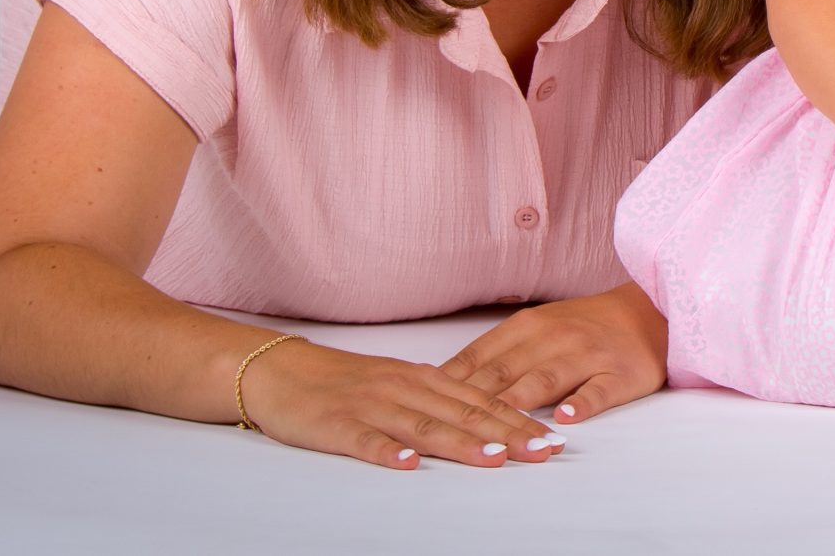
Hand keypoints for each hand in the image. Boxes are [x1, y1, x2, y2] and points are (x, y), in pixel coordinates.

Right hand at [236, 336, 563, 469]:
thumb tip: (485, 419)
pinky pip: (366, 440)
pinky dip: (389, 451)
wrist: (282, 370)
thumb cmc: (345, 382)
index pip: (481, 401)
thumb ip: (438, 400)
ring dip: (461, 443)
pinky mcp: (338, 425)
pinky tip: (409, 464)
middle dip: (508, 435)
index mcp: (422, 378)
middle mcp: (404, 388)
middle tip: (543, 452)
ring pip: (424, 425)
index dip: (519, 421)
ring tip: (495, 458)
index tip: (552, 440)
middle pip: (464, 414)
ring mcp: (372, 406)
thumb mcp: (399, 384)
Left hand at [438, 283, 669, 427]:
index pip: (481, 356)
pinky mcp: (620, 374)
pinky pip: (599, 390)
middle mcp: (554, 337)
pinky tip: (565, 419)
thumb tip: (441, 381)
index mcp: (528, 326)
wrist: (649, 312)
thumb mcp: (537, 329)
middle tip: (445, 426)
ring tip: (498, 427)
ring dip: (521, 403)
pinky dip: (582, 404)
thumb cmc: (582, 326)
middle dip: (474, 399)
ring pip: (548, 380)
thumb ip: (497, 354)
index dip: (449, 381)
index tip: (421, 403)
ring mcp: (587, 356)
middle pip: (507, 371)